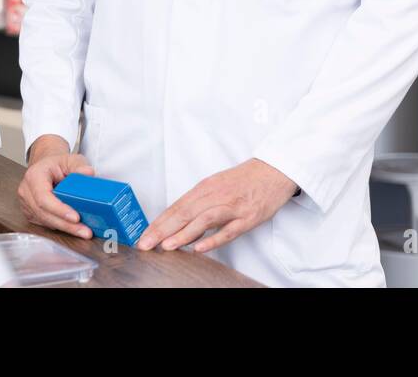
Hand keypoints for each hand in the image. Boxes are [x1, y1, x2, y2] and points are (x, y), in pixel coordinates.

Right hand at [17, 134, 96, 238]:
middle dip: (66, 224)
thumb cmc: (57, 163)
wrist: (47, 166)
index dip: (59, 209)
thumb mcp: (71, 159)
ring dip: (65, 228)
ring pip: (45, 221)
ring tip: (83, 231)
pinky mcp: (31, 213)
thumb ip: (80, 165)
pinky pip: (45, 223)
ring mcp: (26, 204)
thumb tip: (88, 173)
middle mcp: (26, 191)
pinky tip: (74, 228)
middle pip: (44, 213)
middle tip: (85, 231)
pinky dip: (60, 227)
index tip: (76, 217)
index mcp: (34, 176)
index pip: (43, 197)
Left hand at [136, 158, 296, 253]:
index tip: (144, 234)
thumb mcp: (217, 185)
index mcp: (205, 188)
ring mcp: (232, 207)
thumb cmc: (244, 180)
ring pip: (203, 221)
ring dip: (183, 234)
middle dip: (163, 230)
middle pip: (185, 213)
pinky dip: (214, 239)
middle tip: (146, 243)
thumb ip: (198, 203)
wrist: (274, 171)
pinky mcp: (248, 217)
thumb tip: (177, 223)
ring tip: (167, 246)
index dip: (159, 222)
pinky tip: (200, 248)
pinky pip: (229, 230)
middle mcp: (216, 196)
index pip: (177, 207)